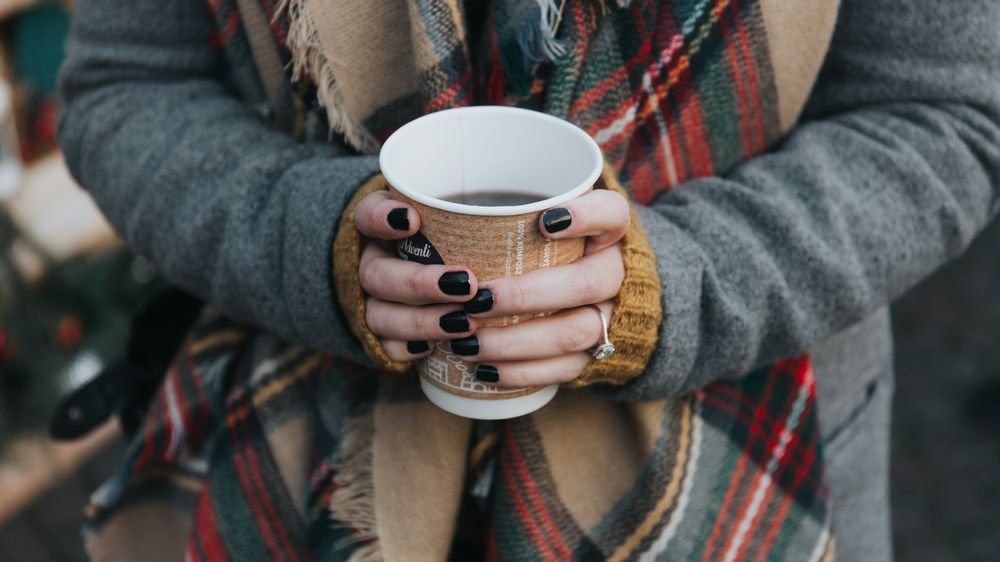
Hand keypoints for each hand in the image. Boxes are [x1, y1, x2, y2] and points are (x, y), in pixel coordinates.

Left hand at [353, 188, 629, 387]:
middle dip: (528, 294)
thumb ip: (488, 204)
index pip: (612, 213)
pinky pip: (566, 370)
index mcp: (608, 228)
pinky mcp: (596, 353)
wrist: (592, 288)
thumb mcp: (529, 213)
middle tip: (475, 299)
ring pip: (577, 332)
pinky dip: (522, 373)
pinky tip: (483, 371)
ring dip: (517, 340)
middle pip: (588, 282)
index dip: (586, 215)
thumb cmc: (541, 243)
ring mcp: (611, 315)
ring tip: (466, 341)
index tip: (544, 221)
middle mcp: (618, 270)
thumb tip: (402, 217)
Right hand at [354, 190, 481, 360]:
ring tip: (464, 322)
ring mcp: (374, 299)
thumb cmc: (454, 236)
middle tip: (466, 285)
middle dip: (419, 283)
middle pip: (376, 274)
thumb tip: (546, 223)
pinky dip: (406, 348)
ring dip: (421, 321)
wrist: (425, 269)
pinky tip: (432, 349)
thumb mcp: (463, 217)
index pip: (367, 214)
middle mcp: (372, 261)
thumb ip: (487, 213)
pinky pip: (384, 346)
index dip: (382, 218)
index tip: (411, 220)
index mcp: (384, 225)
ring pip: (379, 315)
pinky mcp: (383, 333)